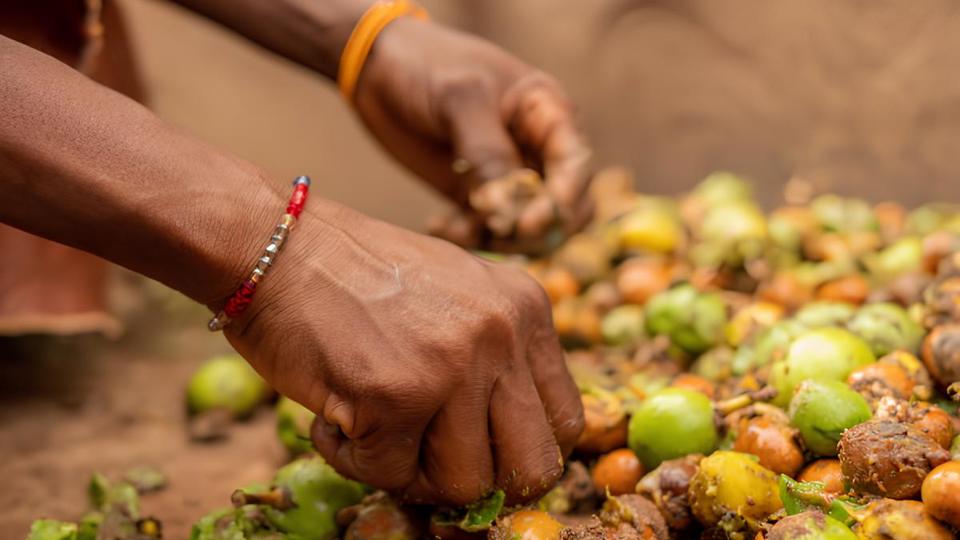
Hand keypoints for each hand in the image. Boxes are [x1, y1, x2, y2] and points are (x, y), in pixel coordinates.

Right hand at [224, 198, 583, 504]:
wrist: (276, 244)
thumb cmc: (358, 274)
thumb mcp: (458, 293)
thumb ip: (496, 352)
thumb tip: (509, 443)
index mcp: (527, 309)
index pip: (565, 422)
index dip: (519, 451)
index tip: (476, 449)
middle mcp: (502, 336)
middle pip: (534, 467)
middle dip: (480, 478)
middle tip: (429, 458)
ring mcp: (452, 367)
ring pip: (464, 485)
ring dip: (412, 471)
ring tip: (372, 425)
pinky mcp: (395, 396)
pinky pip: (390, 475)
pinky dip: (353, 459)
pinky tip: (333, 417)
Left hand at [353, 17, 591, 247]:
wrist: (377, 69)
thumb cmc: (426, 65)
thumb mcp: (459, 97)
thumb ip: (486, 149)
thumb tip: (506, 203)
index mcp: (545, 112)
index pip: (574, 164)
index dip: (563, 198)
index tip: (530, 222)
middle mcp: (535, 148)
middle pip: (564, 207)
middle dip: (536, 228)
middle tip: (495, 231)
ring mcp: (507, 175)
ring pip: (527, 227)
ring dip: (498, 238)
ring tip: (454, 228)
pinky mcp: (476, 194)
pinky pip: (488, 231)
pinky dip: (468, 238)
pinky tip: (438, 226)